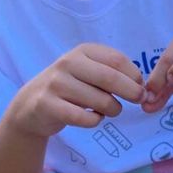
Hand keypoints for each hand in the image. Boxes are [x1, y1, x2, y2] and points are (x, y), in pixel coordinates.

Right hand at [3, 44, 144, 137]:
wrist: (30, 105)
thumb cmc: (71, 87)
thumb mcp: (90, 71)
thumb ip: (114, 74)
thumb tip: (143, 88)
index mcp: (83, 51)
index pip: (117, 60)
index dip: (135, 76)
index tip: (141, 86)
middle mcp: (68, 63)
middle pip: (111, 78)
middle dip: (132, 92)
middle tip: (139, 100)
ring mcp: (55, 83)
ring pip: (100, 101)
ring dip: (113, 109)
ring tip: (110, 110)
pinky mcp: (47, 105)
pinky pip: (84, 118)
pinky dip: (95, 121)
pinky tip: (92, 118)